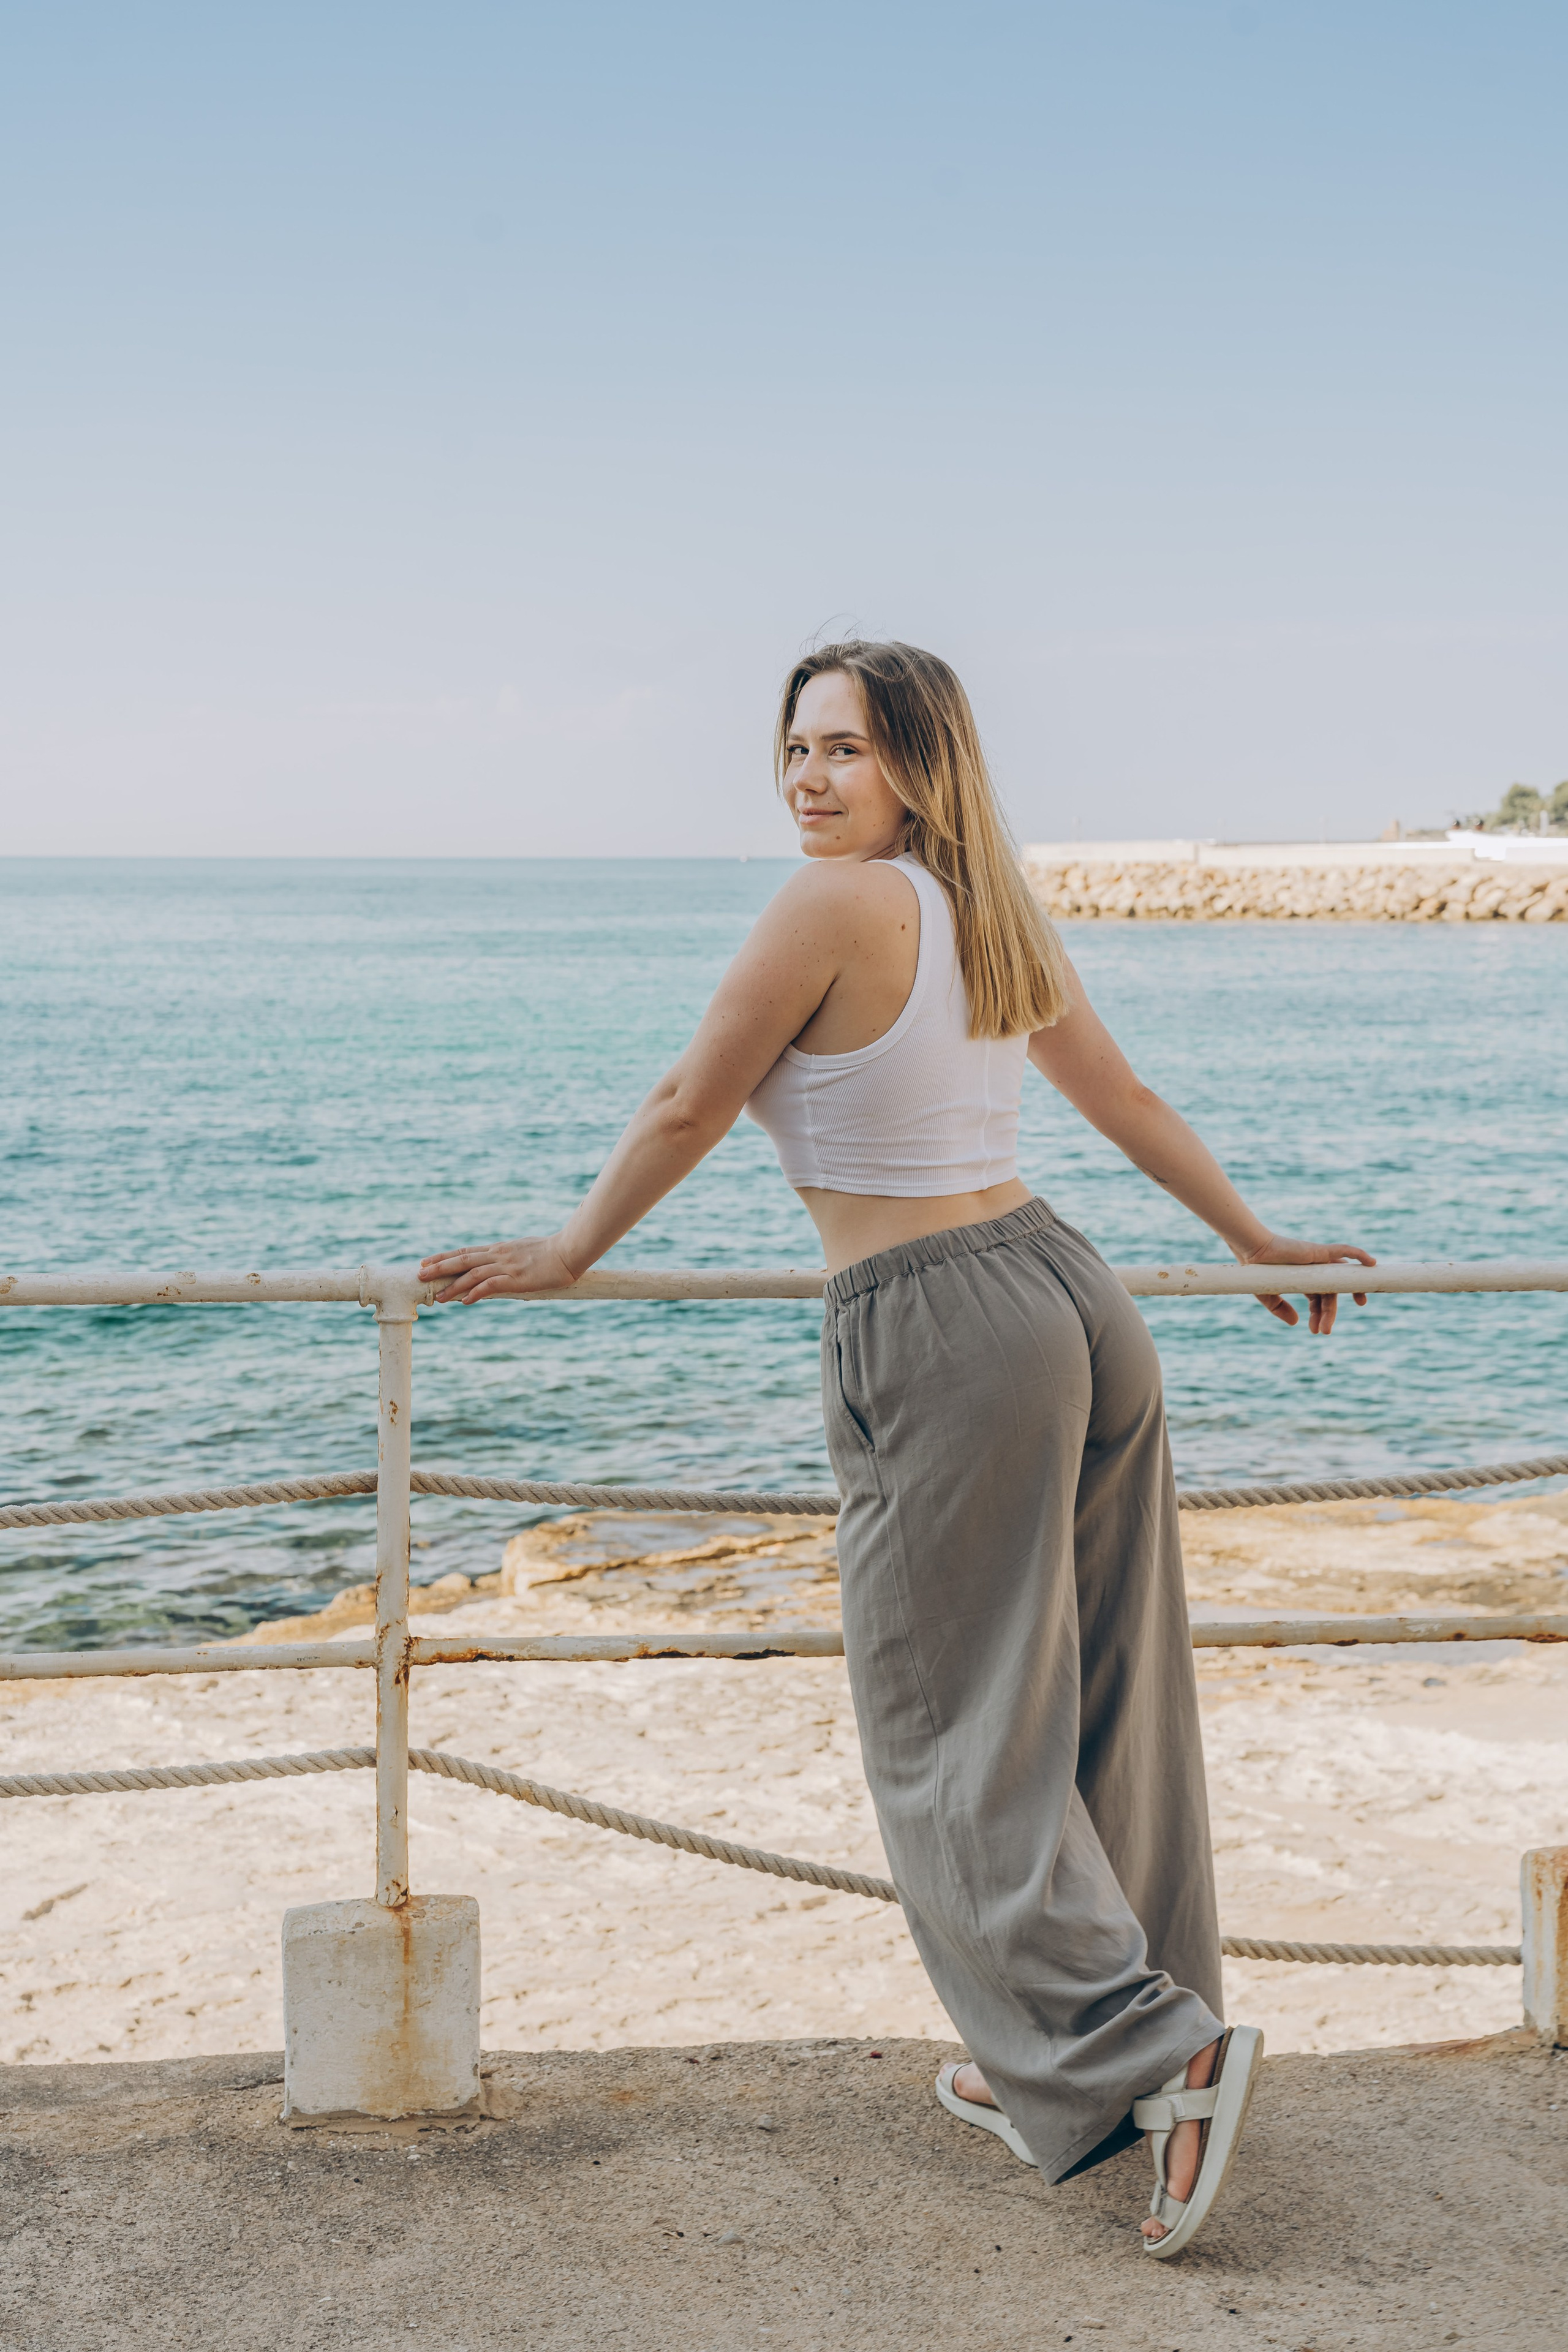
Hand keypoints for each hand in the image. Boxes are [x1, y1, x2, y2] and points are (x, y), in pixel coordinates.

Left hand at [418, 1235, 580, 1303]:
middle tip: (419, 1275)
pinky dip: (476, 1293)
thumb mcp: (526, 1251)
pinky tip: (465, 1301)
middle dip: (439, 1267)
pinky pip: (491, 1285)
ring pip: (472, 1274)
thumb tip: (503, 1267)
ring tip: (438, 1297)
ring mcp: (506, 1266)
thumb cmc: (552, 1251)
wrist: (570, 1250)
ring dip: (453, 1286)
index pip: (466, 1251)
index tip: (426, 1260)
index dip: (444, 1256)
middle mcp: (498, 1255)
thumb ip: (511, 1258)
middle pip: (462, 1260)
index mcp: (499, 1249)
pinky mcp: (516, 1278)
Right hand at [1236, 1234, 1374, 1335]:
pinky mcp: (1319, 1251)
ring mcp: (1318, 1261)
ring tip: (1362, 1303)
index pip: (1319, 1299)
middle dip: (1330, 1313)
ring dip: (1353, 1289)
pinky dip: (1359, 1254)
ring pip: (1341, 1275)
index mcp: (1304, 1279)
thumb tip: (1296, 1323)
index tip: (1317, 1331)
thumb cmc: (1257, 1271)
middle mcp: (1314, 1270)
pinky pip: (1344, 1251)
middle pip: (1331, 1292)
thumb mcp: (1268, 1296)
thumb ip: (1280, 1309)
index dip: (1319, 1316)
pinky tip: (1372, 1262)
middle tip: (1327, 1332)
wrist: (1250, 1252)